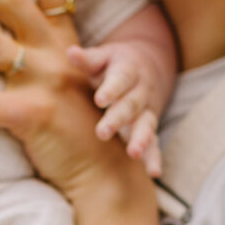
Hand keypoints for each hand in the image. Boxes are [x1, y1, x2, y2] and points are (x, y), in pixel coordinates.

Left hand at [69, 40, 161, 176]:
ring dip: (141, 139)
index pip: (120, 79)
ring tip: (133, 153)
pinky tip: (154, 172)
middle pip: (131, 105)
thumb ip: (88, 60)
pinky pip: (154, 143)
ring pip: (146, 125)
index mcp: (127, 71)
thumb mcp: (103, 57)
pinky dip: (154, 157)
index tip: (100, 99)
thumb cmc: (114, 64)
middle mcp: (140, 92)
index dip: (111, 89)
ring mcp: (147, 111)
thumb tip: (70, 52)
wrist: (147, 66)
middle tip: (103, 132)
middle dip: (119, 118)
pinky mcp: (149, 128)